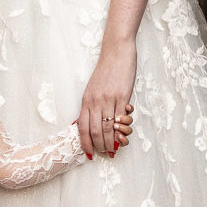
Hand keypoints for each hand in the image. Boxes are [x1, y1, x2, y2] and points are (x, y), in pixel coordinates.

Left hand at [77, 41, 136, 156]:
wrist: (117, 52)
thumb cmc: (106, 71)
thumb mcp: (92, 89)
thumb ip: (91, 105)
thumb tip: (88, 123)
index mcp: (86, 100)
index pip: (82, 128)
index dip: (85, 143)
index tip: (89, 153)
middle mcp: (95, 102)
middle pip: (96, 131)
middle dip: (100, 146)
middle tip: (106, 154)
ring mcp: (109, 100)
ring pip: (109, 127)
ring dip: (112, 141)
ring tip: (115, 149)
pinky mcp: (122, 97)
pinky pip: (122, 118)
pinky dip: (123, 129)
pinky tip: (124, 135)